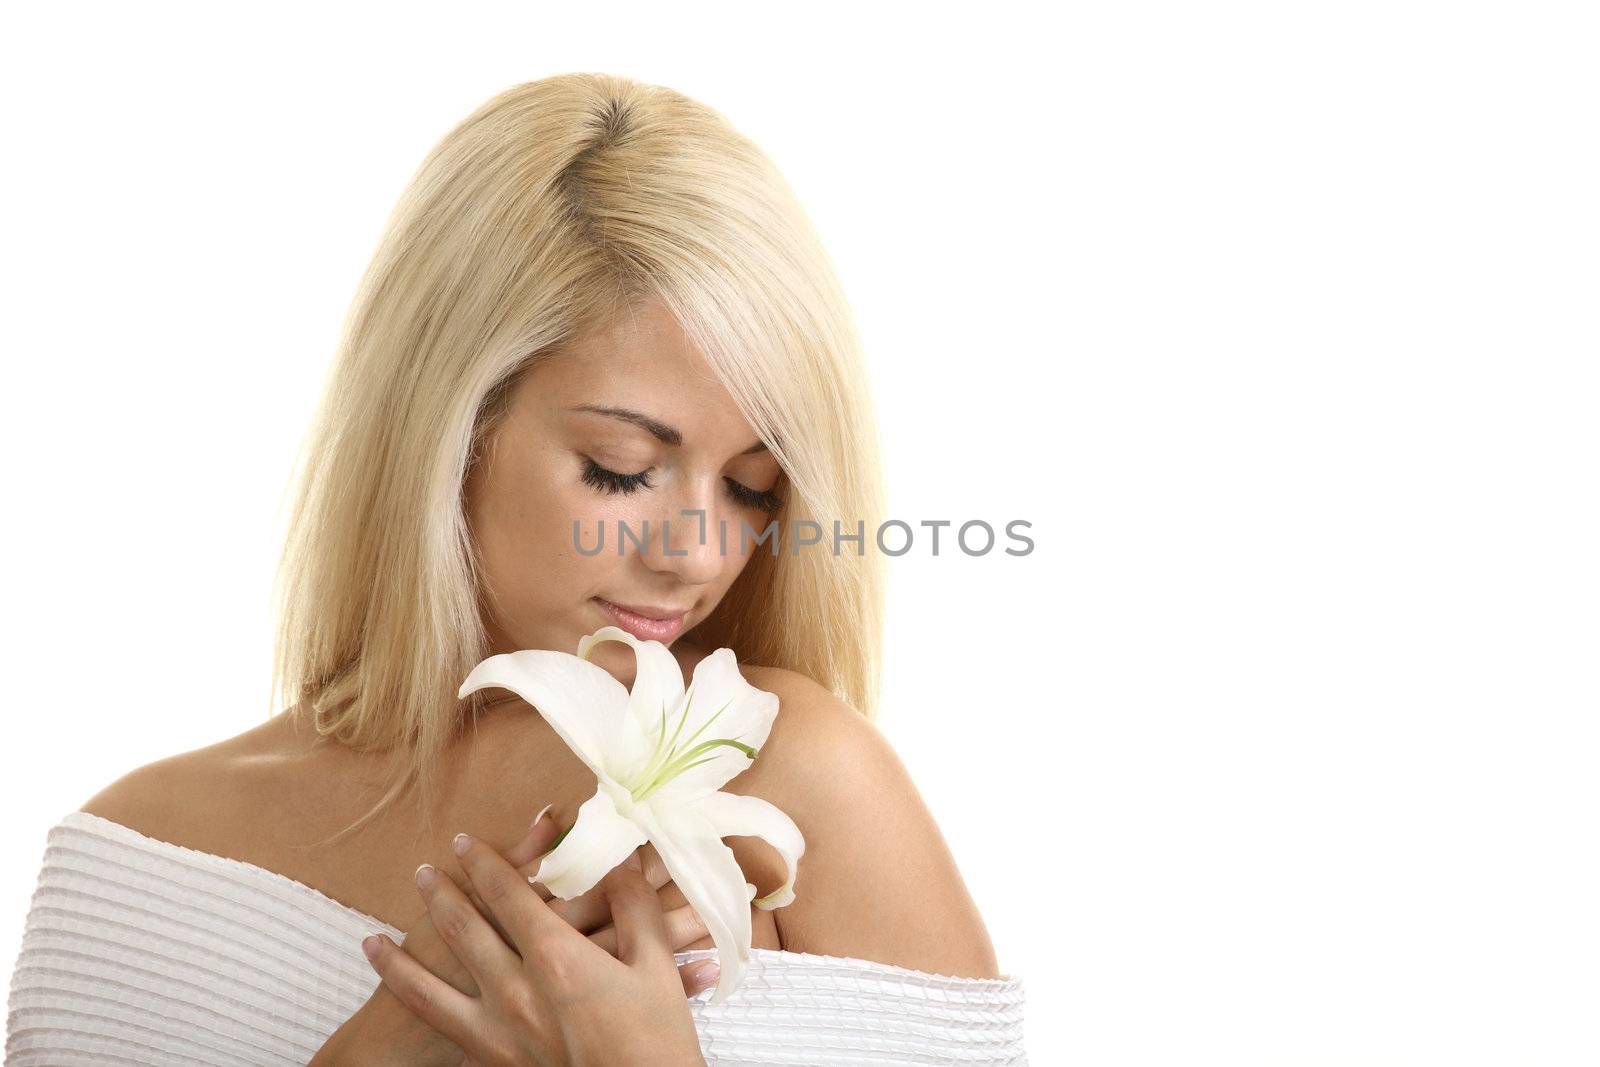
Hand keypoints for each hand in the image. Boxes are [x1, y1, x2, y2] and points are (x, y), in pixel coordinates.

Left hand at [366, 829, 708, 1066]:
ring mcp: (497, 1029)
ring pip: (428, 984)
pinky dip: (408, 1003)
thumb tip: (622, 864)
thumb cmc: (656, 1042)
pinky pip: (438, 1025)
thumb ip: (636, 908)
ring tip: (375, 939)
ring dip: (398, 957)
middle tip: (424, 872)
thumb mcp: (656, 967)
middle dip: (440, 896)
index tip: (465, 843)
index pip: (508, 895)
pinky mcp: (491, 1058)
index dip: (484, 863)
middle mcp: (516, 990)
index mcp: (557, 958)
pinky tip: (397, 996)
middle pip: (463, 929)